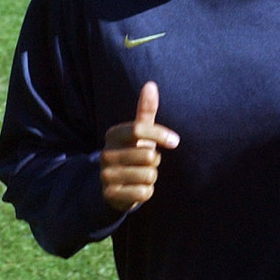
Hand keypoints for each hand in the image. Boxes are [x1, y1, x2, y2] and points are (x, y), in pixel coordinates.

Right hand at [100, 81, 179, 211]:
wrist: (112, 185)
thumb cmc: (132, 152)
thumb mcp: (139, 132)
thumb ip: (146, 110)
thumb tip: (151, 84)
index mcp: (112, 135)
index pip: (139, 129)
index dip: (161, 135)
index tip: (175, 141)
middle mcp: (105, 154)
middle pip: (149, 156)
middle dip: (154, 161)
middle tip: (144, 163)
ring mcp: (106, 175)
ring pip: (149, 175)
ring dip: (151, 177)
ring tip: (139, 175)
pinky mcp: (110, 195)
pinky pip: (144, 193)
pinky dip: (146, 192)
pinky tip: (135, 189)